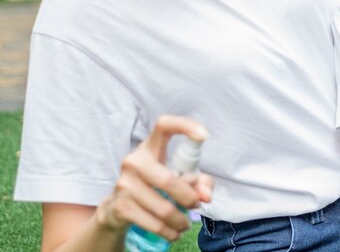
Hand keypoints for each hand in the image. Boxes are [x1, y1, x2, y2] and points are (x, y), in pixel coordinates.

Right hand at [95, 115, 212, 241]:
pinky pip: (152, 222)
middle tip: (197, 204)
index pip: (164, 124)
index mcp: (150, 146)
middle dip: (188, 196)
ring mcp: (125, 183)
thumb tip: (206, 195)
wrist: (116, 207)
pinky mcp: (120, 206)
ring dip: (180, 219)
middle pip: (168, 179)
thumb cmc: (154, 184)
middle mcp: (134, 160)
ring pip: (163, 206)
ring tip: (185, 223)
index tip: (204, 136)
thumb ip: (198, 181)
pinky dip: (168, 231)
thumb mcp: (176, 176)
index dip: (185, 125)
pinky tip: (174, 232)